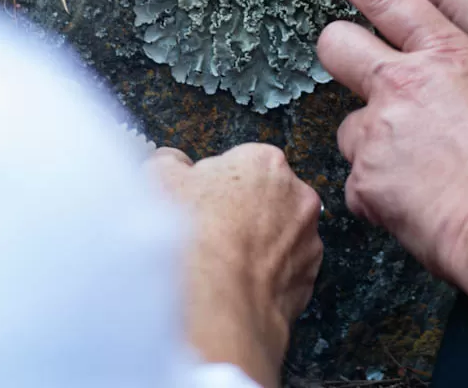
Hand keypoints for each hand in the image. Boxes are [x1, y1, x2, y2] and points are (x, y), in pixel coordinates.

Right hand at [147, 144, 322, 387]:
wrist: (218, 306)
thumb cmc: (192, 239)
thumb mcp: (159, 180)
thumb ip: (169, 161)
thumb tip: (172, 162)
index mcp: (265, 162)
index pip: (239, 163)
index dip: (213, 184)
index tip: (199, 203)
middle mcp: (298, 195)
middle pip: (264, 196)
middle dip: (241, 210)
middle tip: (208, 233)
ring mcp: (308, 239)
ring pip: (279, 234)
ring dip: (257, 244)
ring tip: (222, 262)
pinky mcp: (309, 278)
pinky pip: (285, 270)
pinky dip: (266, 275)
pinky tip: (238, 282)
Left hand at [306, 0, 467, 380]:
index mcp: (449, 54)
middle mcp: (404, 83)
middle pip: (336, 44)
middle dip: (339, 50)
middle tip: (358, 71)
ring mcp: (379, 132)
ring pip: (348, 123)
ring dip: (372, 141)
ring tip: (416, 169)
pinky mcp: (365, 182)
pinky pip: (359, 181)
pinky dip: (380, 193)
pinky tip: (417, 206)